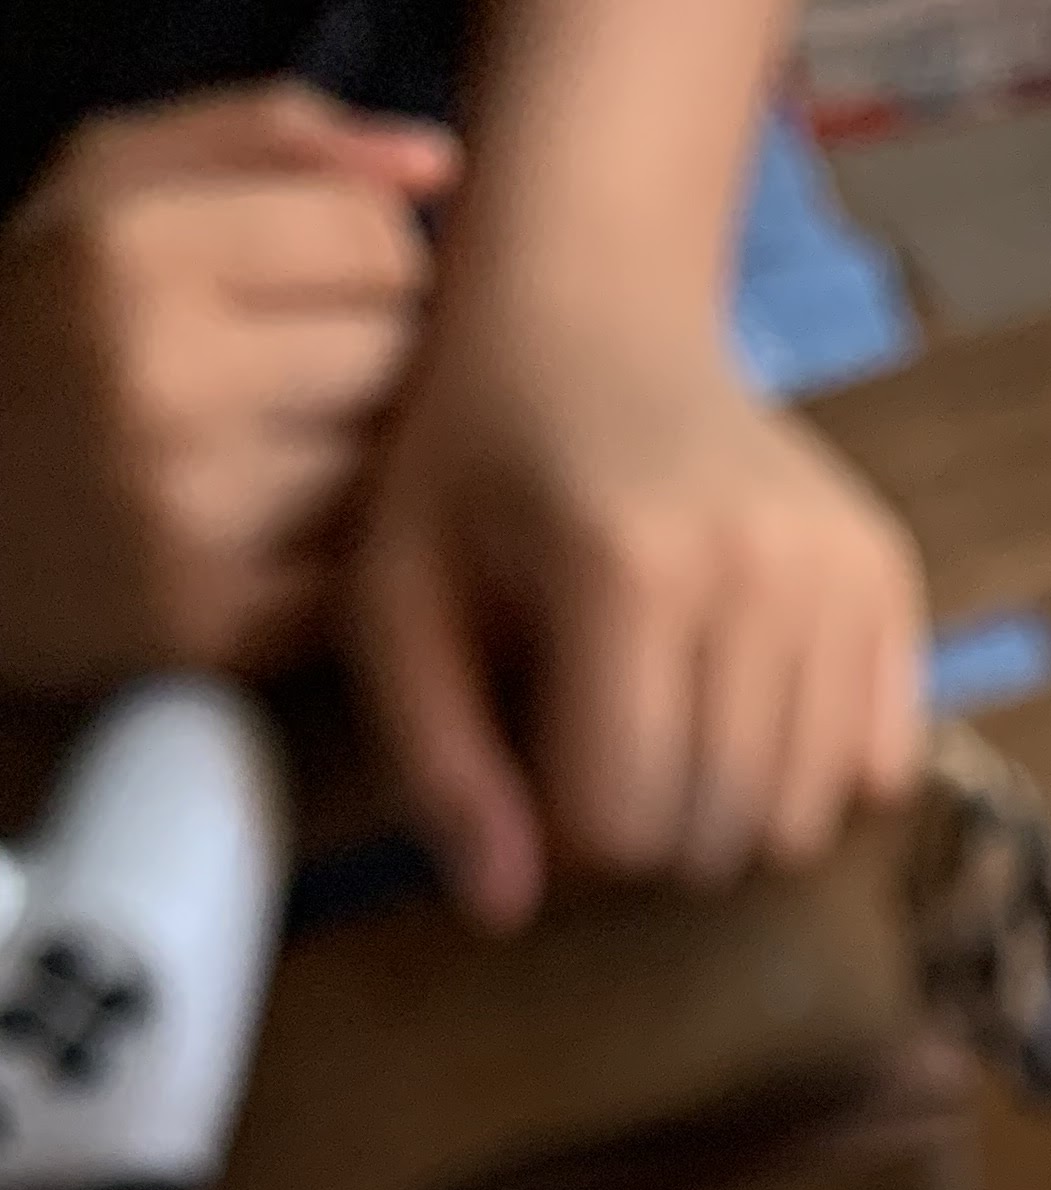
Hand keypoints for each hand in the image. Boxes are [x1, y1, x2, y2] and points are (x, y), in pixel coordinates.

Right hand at [0, 85, 455, 690]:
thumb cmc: (50, 329)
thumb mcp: (111, 187)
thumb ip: (269, 138)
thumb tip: (437, 166)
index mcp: (129, 251)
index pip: (377, 242)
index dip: (368, 262)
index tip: (318, 286)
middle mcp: (161, 382)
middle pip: (401, 358)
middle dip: (369, 361)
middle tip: (288, 378)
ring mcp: (193, 516)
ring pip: (393, 471)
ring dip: (362, 463)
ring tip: (271, 453)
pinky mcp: (223, 626)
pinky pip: (366, 572)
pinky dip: (338, 556)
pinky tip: (268, 533)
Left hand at [354, 287, 928, 933]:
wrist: (591, 306)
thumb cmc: (474, 459)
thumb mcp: (397, 595)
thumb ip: (436, 761)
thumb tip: (505, 911)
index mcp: (624, 569)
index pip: (621, 824)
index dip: (559, 837)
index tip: (525, 768)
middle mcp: (757, 568)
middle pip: (718, 834)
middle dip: (644, 832)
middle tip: (590, 749)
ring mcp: (839, 571)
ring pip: (803, 822)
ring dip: (726, 813)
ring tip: (664, 726)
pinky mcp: (889, 576)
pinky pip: (879, 768)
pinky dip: (812, 771)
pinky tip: (743, 703)